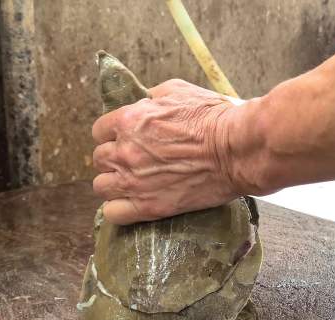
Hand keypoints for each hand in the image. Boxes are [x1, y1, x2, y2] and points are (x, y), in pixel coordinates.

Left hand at [91, 79, 243, 224]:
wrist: (236, 150)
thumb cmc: (213, 118)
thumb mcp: (178, 90)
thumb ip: (152, 96)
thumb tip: (143, 101)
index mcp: (129, 121)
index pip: (99, 130)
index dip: (112, 134)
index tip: (125, 138)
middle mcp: (125, 152)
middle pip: (99, 159)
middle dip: (114, 158)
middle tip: (133, 160)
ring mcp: (134, 182)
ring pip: (101, 186)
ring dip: (114, 184)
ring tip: (132, 183)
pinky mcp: (148, 207)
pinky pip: (114, 214)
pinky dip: (119, 210)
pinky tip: (133, 204)